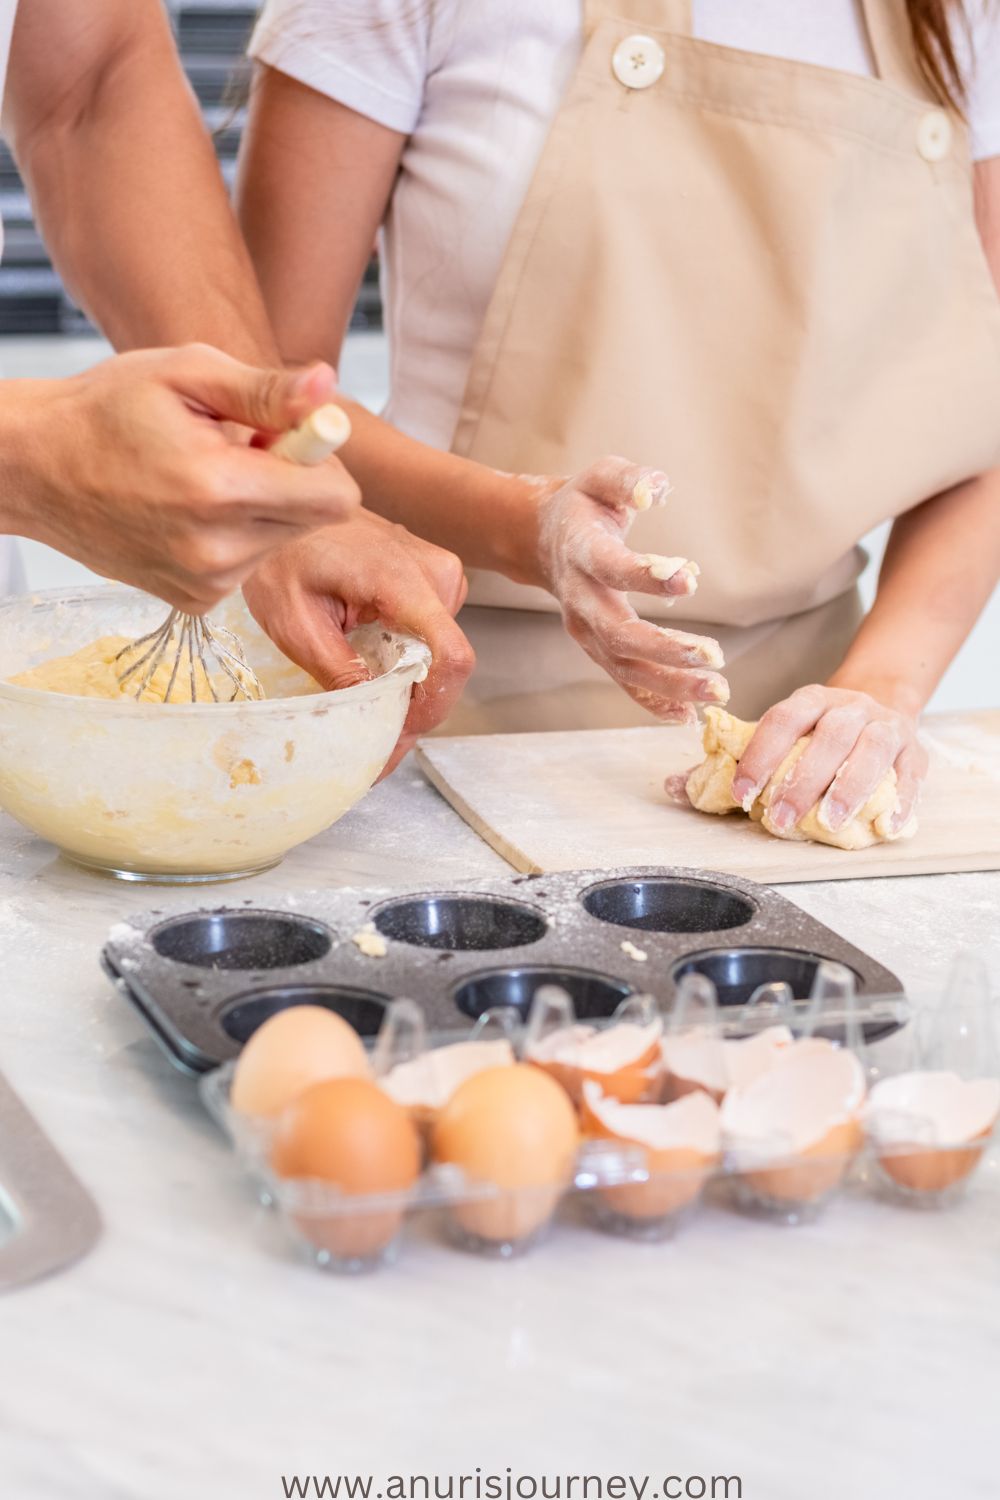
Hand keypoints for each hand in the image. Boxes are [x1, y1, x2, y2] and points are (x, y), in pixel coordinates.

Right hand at [4, 343, 360, 611]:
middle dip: (289, 481)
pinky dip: (233, 537)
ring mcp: (205, 582)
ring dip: (259, 509)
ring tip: (203, 479)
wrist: (35, 467)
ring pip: (279, 543)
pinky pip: (247, 566)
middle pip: (312, 521)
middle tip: (235, 451)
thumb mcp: (186, 373)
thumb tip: (326, 390)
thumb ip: (265, 390)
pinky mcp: (194, 601)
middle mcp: (218, 549)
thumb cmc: (105, 411)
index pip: (336, 500)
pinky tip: (188, 511)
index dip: (322, 461)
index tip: (288, 438)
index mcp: (222, 488)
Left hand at [243, 512, 473, 773]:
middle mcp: (435, 572)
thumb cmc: (283, 552)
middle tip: (373, 740)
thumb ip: (339, 672)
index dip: (430, 708)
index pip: (450, 657)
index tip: (398, 736)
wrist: (286, 499)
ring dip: (408, 684)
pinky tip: (372, 662)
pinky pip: (431, 634)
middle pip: (445, 664)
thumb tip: (372, 721)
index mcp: (401, 579)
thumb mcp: (294, 622)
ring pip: (439, 653)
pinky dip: (406, 659)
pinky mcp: (432, 576)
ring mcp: (438, 571)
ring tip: (364, 697)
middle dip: (412, 707)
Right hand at [531, 458, 727, 722]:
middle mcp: (580, 599)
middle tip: (715, 657)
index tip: (688, 580)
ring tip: (717, 691)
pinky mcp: (596, 648)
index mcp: (581, 552)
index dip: (646, 576)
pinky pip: (623, 681)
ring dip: (670, 684)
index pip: (611, 568)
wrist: (542, 539)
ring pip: (624, 666)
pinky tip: (686, 715)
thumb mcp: (601, 476)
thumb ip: (627, 480)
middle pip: (619, 634)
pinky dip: (652, 701)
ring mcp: (584, 629)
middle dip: (667, 649)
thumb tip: (653, 489)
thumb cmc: (584, 505)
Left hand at [730, 685, 926, 835]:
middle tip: (782, 816)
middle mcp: (852, 707)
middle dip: (804, 780)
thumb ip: (754, 755)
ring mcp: (887, 726)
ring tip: (830, 821)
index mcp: (813, 699)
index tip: (743, 793)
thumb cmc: (825, 731)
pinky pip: (911, 775)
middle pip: (831, 736)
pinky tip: (885, 826)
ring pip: (873, 749)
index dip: (761, 755)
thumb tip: (693, 787)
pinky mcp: (915, 751)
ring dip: (850, 787)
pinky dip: (901, 802)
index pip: (784, 720)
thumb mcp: (793, 730)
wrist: (884, 702)